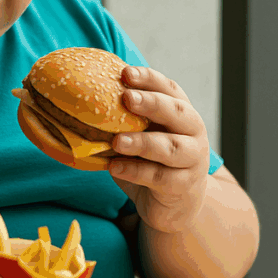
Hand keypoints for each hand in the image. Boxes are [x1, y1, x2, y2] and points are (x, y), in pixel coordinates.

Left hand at [109, 66, 211, 234]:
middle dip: (151, 103)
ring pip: (170, 147)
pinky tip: (115, 167)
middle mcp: (192, 132)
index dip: (149, 78)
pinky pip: (159, 177)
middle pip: (177, 112)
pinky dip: (136, 172)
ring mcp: (192, 160)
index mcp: (182, 113)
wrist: (179, 204)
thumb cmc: (154, 162)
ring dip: (142, 142)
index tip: (125, 73)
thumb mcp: (142, 135)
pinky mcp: (183, 186)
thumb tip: (85, 100)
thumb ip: (125, 119)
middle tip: (127, 98)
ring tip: (117, 141)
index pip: (169, 89)